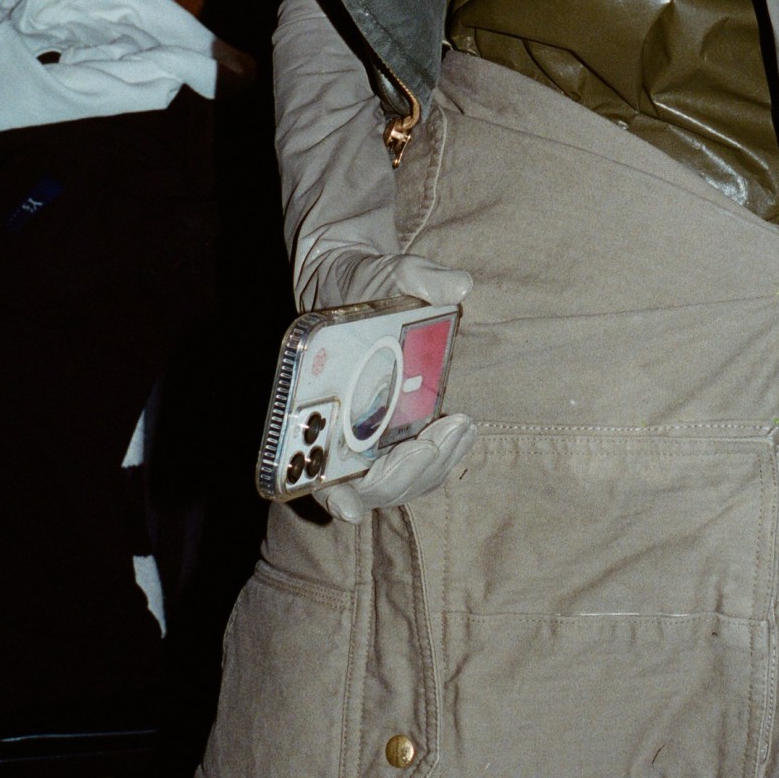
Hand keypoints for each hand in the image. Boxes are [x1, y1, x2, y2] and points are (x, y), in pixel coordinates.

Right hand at [304, 252, 473, 521]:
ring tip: (462, 429)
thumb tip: (459, 286)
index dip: (334, 495)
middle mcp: (338, 429)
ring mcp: (368, 435)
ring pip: (397, 482)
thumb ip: (417, 275)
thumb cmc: (358, 278)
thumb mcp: (382, 267)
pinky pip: (415, 462)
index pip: (316, 468)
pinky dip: (440, 456)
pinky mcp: (394, 429)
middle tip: (440, 437)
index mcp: (315, 400)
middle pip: (370, 485)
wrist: (354, 279)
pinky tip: (463, 428)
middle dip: (407, 474)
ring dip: (431, 467)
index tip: (351, 510)